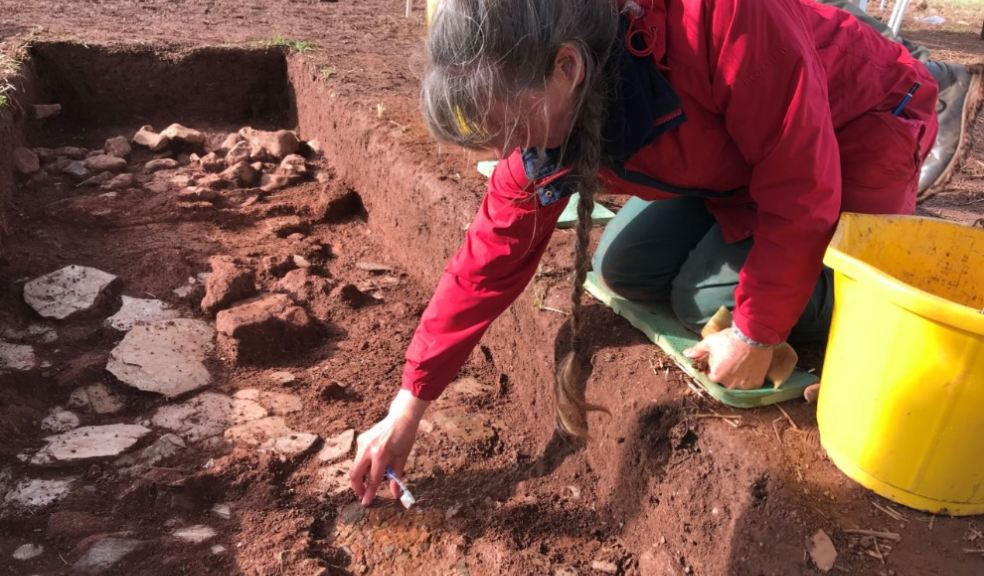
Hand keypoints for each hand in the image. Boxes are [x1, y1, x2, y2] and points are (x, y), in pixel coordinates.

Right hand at [349, 389, 428, 505]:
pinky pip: (359, 457)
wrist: (401, 417)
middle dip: (357, 487)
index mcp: (380, 455)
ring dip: (361, 476)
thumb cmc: (405, 438)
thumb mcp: (402, 458)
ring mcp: (362, 443)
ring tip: (371, 481)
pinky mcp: (361, 439)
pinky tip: (373, 465)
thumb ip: (397, 477)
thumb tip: (396, 495)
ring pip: (356, 466)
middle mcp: (368, 449)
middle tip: (363, 494)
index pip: (373, 479)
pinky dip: (363, 465)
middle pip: (355, 474)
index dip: (369, 493)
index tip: (366, 503)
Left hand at [684, 328, 772, 389]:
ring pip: (737, 383)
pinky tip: (750, 366)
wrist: (753, 335)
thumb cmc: (729, 339)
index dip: (714, 366)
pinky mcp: (756, 383)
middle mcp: (729, 384)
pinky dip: (749, 377)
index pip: (711, 375)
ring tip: (741, 361)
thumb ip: (697, 350)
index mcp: (716, 376)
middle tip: (731, 358)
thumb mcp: (710, 342)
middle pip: (724, 380)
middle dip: (725, 371)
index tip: (719, 358)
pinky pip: (750, 383)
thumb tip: (686, 354)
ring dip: (737, 375)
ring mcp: (744, 385)